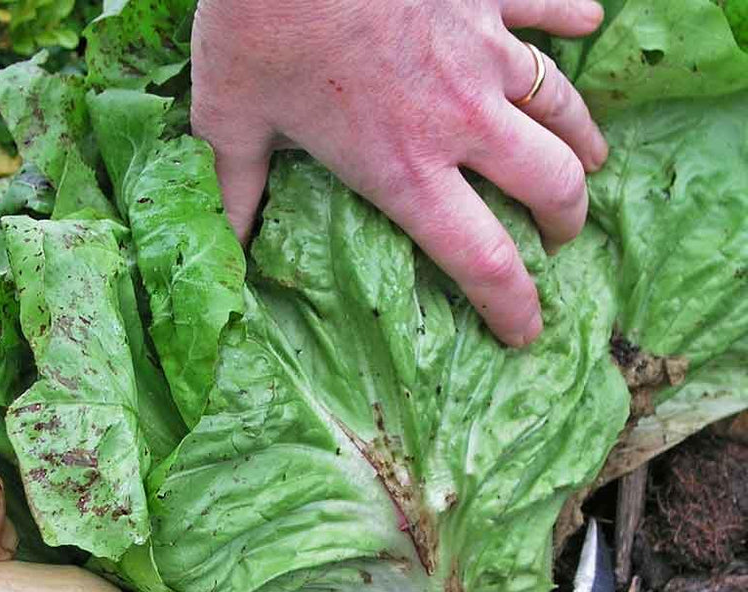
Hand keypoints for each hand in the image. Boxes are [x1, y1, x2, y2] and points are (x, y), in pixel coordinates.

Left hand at [192, 0, 608, 345]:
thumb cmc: (258, 24)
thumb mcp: (233, 121)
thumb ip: (239, 188)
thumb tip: (229, 241)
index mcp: (404, 170)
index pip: (482, 260)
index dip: (513, 306)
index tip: (526, 332)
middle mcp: (461, 120)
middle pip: (549, 185)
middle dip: (565, 222)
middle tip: (561, 239)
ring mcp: (483, 50)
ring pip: (562, 106)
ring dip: (581, 140)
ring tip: (589, 162)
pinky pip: (549, 6)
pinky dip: (573, 18)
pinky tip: (589, 25)